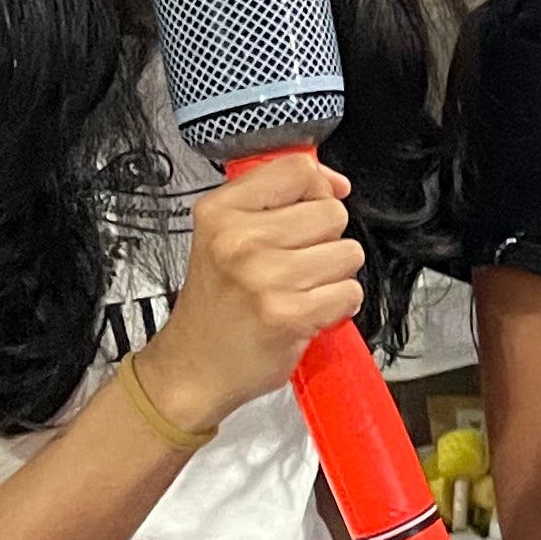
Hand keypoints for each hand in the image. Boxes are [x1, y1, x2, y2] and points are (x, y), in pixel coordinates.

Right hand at [153, 158, 364, 431]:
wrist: (191, 370)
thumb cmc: (215, 305)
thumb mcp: (224, 235)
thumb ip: (275, 198)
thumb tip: (334, 182)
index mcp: (220, 212)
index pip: (299, 169)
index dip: (317, 188)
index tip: (310, 208)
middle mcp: (239, 241)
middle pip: (332, 212)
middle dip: (325, 240)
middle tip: (293, 265)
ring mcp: (264, 278)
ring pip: (348, 253)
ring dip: (333, 276)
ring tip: (299, 290)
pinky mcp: (288, 315)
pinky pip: (349, 292)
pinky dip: (337, 307)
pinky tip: (307, 312)